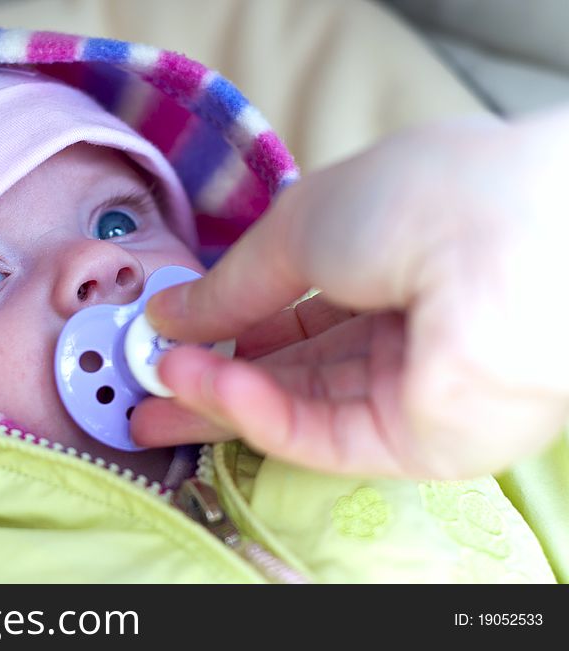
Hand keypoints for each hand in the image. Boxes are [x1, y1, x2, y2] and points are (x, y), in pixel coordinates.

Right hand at [131, 111, 568, 477]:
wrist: (514, 245)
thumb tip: (169, 311)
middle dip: (208, 374)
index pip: (295, 303)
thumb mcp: (299, 225)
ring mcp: (406, 387)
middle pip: (287, 364)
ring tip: (154, 389)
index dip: (227, 317)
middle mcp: (398, 326)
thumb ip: (232, 284)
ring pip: (296, 404)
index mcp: (385, 259)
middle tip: (142, 383)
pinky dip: (257, 414)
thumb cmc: (413, 202)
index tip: (167, 327)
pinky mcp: (413, 442)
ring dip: (219, 395)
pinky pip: (321, 433)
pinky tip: (205, 387)